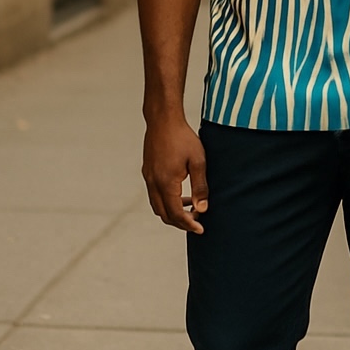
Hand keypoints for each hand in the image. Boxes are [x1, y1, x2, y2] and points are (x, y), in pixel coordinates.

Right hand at [141, 118, 208, 233]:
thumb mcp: (198, 161)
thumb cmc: (183, 137)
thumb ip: (200, 187)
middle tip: (197, 220)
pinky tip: (180, 193)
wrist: (163, 119)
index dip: (188, 224)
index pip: (175, 214)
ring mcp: (148, 177)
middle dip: (180, 222)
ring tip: (190, 207)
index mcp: (166, 183)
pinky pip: (154, 195)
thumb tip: (201, 209)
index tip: (200, 229)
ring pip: (157, 206)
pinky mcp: (148, 171)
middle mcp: (153, 183)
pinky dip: (166, 201)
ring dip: (172, 212)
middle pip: (164, 214)